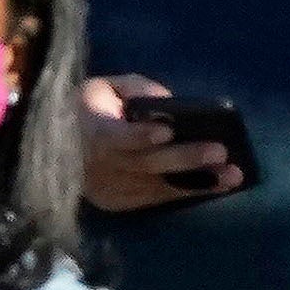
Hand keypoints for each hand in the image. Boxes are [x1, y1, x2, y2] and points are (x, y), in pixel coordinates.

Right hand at [80, 72, 236, 212]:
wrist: (58, 149)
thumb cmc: (88, 111)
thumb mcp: (104, 88)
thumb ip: (134, 89)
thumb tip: (165, 101)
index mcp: (93, 132)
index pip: (114, 137)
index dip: (139, 136)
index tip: (167, 131)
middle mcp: (100, 166)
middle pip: (144, 164)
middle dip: (184, 158)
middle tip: (219, 152)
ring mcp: (110, 188)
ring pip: (157, 185)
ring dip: (197, 181)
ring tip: (231, 176)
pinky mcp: (121, 201)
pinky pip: (158, 198)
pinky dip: (189, 192)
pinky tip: (218, 186)